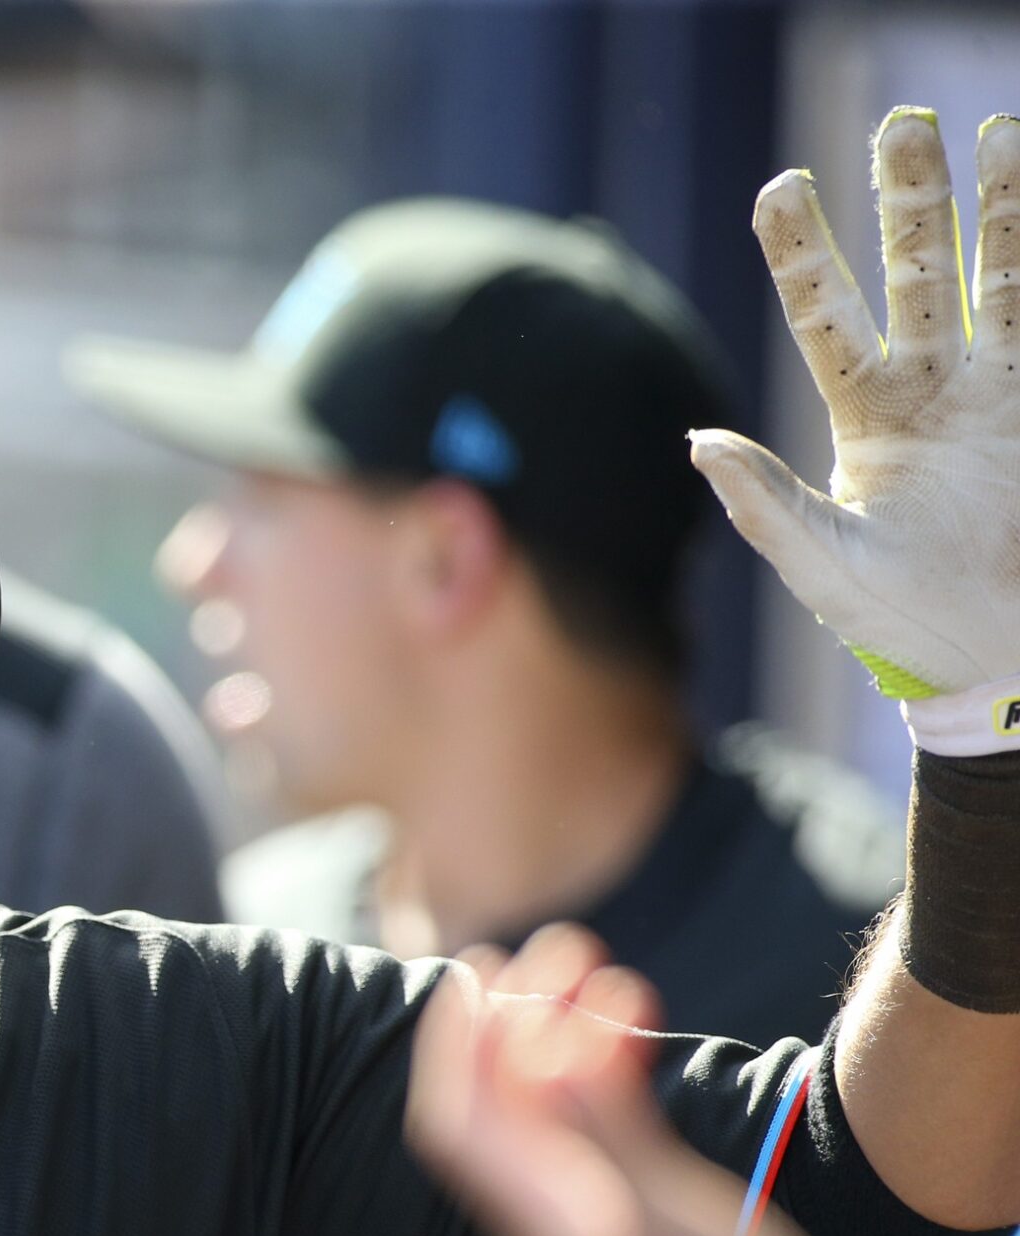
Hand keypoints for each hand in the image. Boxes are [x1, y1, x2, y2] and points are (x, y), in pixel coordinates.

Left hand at [406, 927, 894, 1235]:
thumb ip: (608, 1148)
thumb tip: (548, 1059)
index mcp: (539, 1227)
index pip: (459, 1122)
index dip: (453, 1045)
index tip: (469, 975)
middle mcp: (548, 1218)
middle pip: (503, 1101)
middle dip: (515, 1019)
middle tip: (548, 947)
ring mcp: (591, 1216)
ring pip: (552, 1107)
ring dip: (564, 1034)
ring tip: (600, 967)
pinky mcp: (637, 1219)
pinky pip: (600, 1132)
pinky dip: (605, 1074)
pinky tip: (628, 1020)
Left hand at [694, 107, 1019, 715]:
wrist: (995, 658)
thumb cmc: (900, 621)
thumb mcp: (825, 564)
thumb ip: (764, 505)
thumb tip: (697, 443)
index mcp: (866, 415)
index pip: (824, 312)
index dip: (803, 251)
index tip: (782, 184)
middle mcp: (934, 386)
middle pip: (916, 270)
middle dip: (912, 200)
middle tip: (902, 124)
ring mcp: (1001, 391)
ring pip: (1000, 275)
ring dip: (1000, 207)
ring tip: (996, 130)